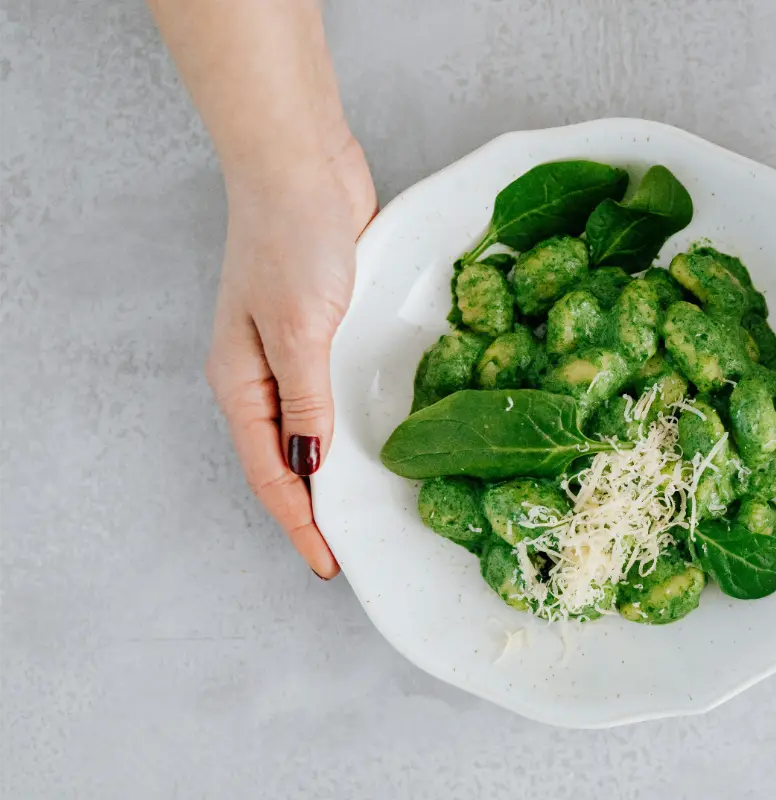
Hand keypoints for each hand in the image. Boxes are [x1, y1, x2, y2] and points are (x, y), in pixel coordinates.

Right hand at [206, 137, 376, 578]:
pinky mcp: (328, 328)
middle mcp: (264, 375)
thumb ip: (305, 401)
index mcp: (241, 383)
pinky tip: (382, 437)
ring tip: (374, 508)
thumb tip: (311, 467)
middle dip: (317, 508)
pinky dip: (355, 423)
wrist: (303, 165)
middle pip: (289, 459)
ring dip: (340, 469)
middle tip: (356, 547)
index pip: (271, 473)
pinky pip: (338, 391)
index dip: (300, 523)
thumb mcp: (298, 328)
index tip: (331, 564)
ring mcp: (296, 351)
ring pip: (316, 428)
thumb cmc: (291, 239)